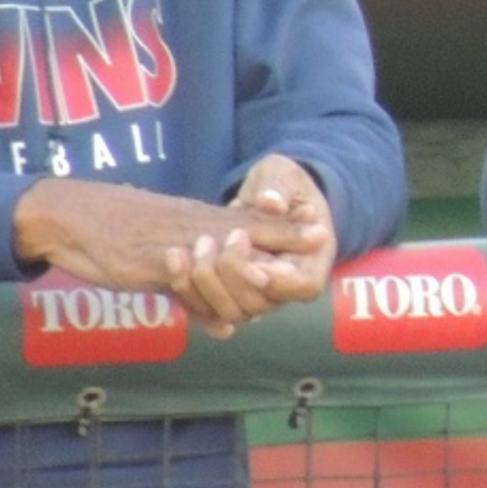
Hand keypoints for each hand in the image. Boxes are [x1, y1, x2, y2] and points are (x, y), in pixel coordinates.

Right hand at [12, 174, 323, 302]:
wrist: (76, 218)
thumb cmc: (120, 233)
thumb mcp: (166, 254)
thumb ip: (199, 287)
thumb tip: (227, 327)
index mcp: (202, 223)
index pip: (254, 221)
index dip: (286, 227)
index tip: (319, 226)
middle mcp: (197, 229)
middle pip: (252, 234)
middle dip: (286, 238)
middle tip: (320, 236)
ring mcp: (178, 244)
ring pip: (223, 259)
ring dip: (247, 274)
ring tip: (276, 280)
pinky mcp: (151, 261)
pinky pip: (182, 280)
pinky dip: (200, 301)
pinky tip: (220, 322)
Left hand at [166, 154, 337, 338]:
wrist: (264, 197)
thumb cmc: (282, 184)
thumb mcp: (284, 174)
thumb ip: (279, 187)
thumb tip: (272, 203)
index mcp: (313, 257)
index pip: (304, 286)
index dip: (276, 276)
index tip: (245, 242)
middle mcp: (287, 285)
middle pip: (261, 304)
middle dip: (230, 274)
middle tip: (208, 240)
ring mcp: (258, 295)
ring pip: (230, 313)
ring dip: (203, 286)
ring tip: (181, 251)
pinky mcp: (231, 296)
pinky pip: (208, 310)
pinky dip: (188, 291)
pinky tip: (173, 260)